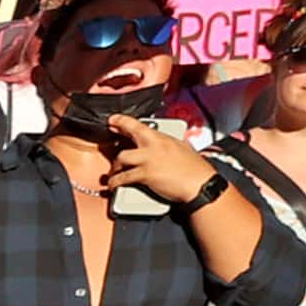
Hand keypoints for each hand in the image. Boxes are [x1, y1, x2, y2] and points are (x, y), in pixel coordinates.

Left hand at [106, 111, 221, 203]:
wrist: (199, 183)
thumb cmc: (195, 168)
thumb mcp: (182, 147)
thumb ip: (167, 144)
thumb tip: (160, 146)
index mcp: (163, 138)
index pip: (139, 125)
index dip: (123, 121)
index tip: (113, 120)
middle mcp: (154, 145)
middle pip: (127, 138)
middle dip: (115, 140)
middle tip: (107, 141)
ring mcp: (148, 160)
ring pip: (121, 158)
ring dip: (115, 167)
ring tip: (113, 172)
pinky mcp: (144, 175)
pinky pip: (122, 177)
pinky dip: (115, 182)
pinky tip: (113, 184)